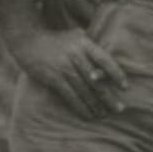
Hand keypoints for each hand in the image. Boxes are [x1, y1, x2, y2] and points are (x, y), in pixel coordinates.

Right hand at [10, 25, 127, 119]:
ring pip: (84, 90)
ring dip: (95, 105)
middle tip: (119, 109)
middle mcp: (75, 54)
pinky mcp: (53, 78)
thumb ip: (91, 47)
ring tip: (103, 114)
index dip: (116, 74)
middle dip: (109, 96)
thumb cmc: (56, 40)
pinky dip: (80, 107)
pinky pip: (70, 96)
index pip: (104, 60)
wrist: (27, 39)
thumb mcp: (76, 36)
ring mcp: (64, 66)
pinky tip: (87, 115)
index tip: (124, 87)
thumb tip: (107, 64)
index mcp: (84, 44)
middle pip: (96, 80)